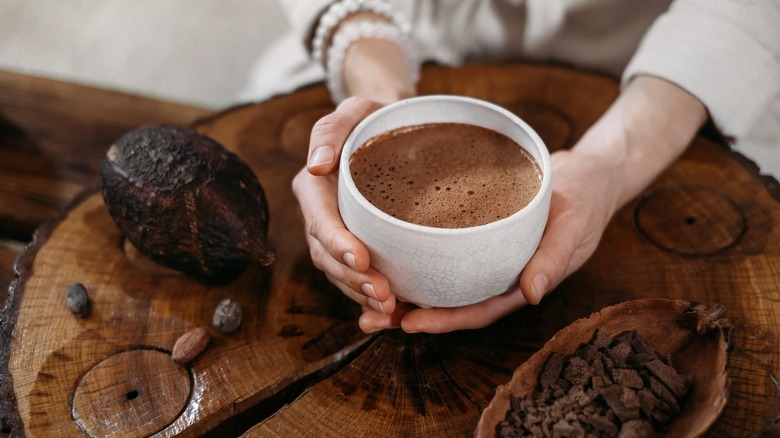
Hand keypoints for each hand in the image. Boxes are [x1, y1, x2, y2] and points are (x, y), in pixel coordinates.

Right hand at [292, 96, 397, 318]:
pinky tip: (393, 313)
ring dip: (361, 295)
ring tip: (391, 309)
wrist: (391, 131)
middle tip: (384, 295)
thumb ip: (331, 130)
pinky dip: (370, 298)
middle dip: (352, 279)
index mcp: (314, 187)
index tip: (361, 259)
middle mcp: (319, 216)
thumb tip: (317, 165)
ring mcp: (335, 235)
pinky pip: (356, 278)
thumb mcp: (354, 110)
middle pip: (327, 256)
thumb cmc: (373, 118)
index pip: (319, 220)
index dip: (336, 243)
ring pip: (340, 274)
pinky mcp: (355, 247)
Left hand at [360, 76, 706, 333]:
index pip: (477, 310)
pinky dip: (414, 255)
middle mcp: (496, 274)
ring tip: (361, 292)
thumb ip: (555, 258)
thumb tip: (532, 294)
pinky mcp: (475, 234)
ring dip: (403, 289)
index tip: (409, 323)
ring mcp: (484, 256)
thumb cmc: (585, 201)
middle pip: (449, 302)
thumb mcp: (575, 225)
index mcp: (520, 282)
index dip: (445, 320)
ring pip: (439, 280)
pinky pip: (441, 250)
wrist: (587, 174)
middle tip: (368, 319)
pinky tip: (383, 252)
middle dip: (410, 313)